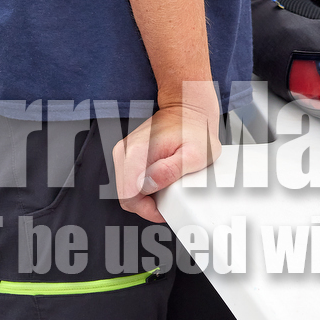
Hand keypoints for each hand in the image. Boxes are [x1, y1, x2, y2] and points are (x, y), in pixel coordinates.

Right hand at [112, 100, 221, 222]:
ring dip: (146, 196)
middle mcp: (125, 151)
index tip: (165, 208)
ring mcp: (124, 152)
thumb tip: (149, 184)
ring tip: (167, 186)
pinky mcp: (128, 154)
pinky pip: (131, 182)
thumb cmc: (194, 130)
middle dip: (148, 204)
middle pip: (127, 197)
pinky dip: (145, 187)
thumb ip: (171, 171)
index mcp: (137, 152)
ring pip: (128, 191)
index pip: (129, 197)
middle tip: (170, 197)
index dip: (148, 210)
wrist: (187, 109)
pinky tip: (160, 179)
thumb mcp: (194, 154)